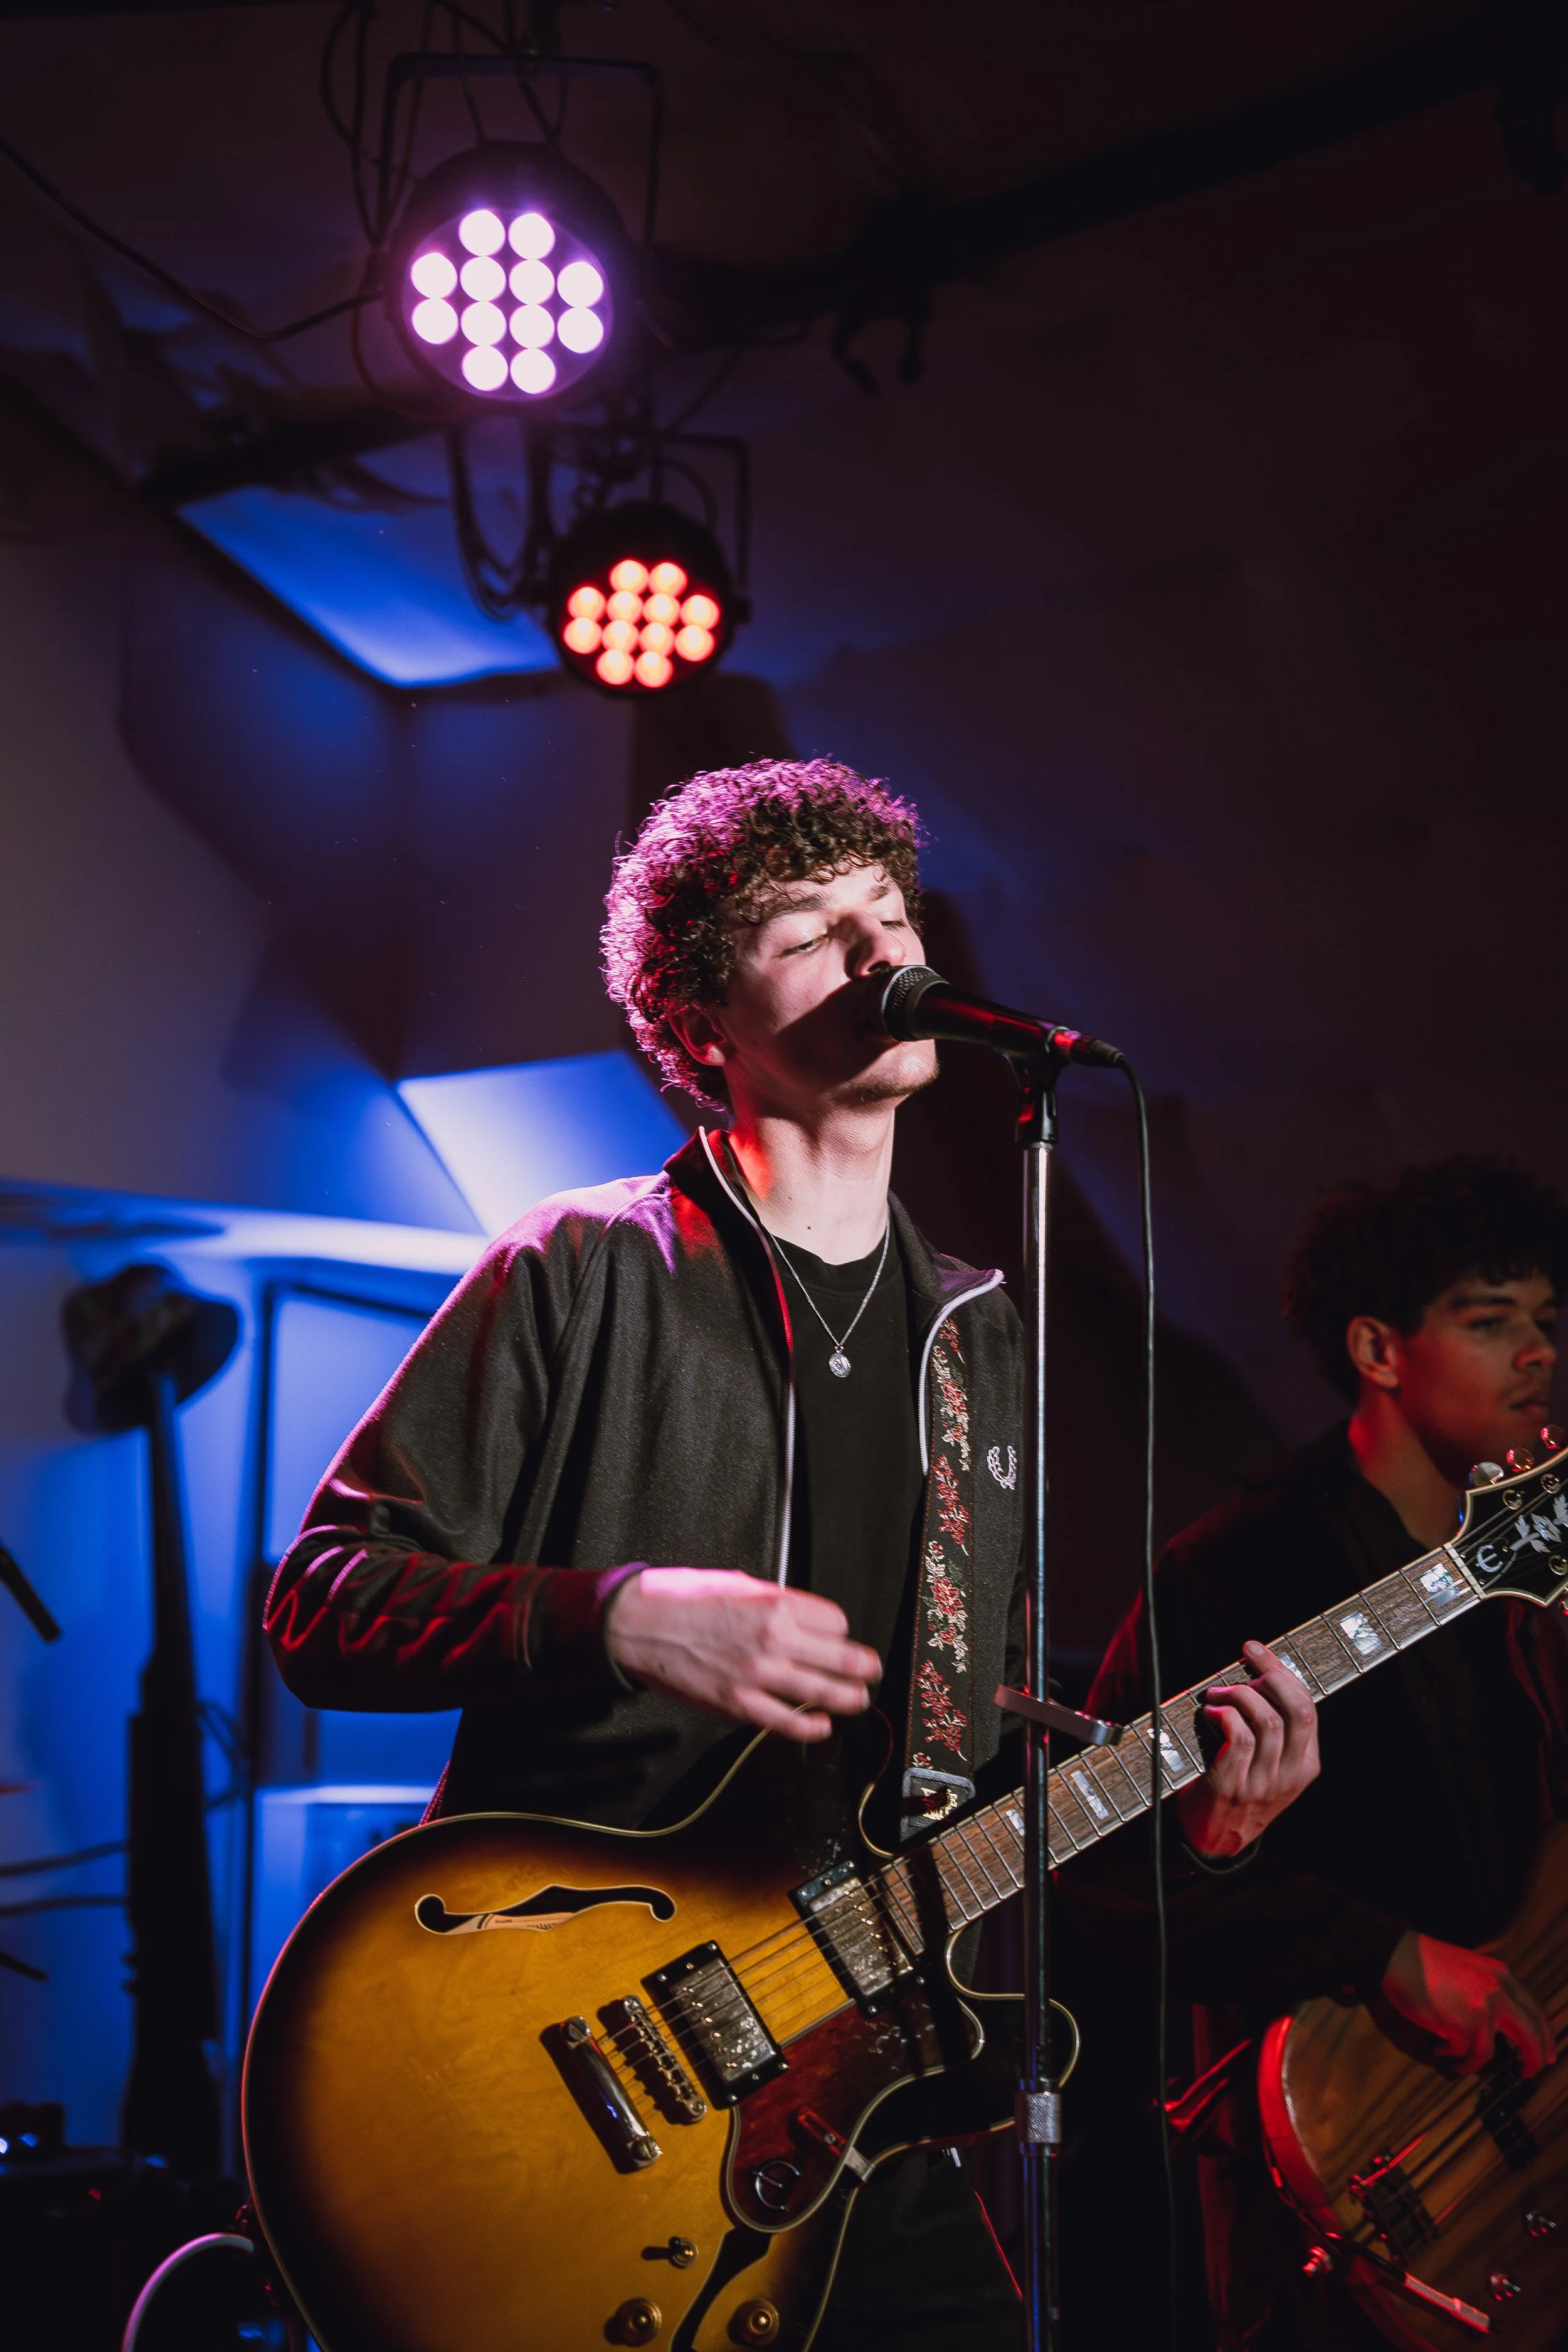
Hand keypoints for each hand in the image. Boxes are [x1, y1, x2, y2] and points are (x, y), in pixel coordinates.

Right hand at [604, 1568, 881, 1742]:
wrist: (639, 1625)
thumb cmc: (684, 1598)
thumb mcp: (739, 1583)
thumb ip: (775, 1601)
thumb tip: (801, 1617)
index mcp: (775, 1604)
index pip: (835, 1622)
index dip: (839, 1631)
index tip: (835, 1636)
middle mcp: (774, 1638)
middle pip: (842, 1657)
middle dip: (862, 1666)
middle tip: (871, 1670)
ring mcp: (758, 1674)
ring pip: (824, 1691)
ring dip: (849, 1697)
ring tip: (858, 1699)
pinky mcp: (738, 1703)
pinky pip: (786, 1721)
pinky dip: (810, 1727)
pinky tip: (821, 1726)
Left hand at [1173, 1641, 1319, 1857]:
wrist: (1214, 1840)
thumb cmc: (1239, 1790)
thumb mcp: (1272, 1767)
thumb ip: (1275, 1732)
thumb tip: (1258, 1676)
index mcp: (1306, 1766)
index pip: (1307, 1708)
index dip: (1283, 1672)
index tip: (1258, 1651)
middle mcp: (1290, 1774)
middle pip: (1297, 1710)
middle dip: (1270, 1674)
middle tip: (1244, 1661)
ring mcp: (1263, 1782)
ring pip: (1266, 1720)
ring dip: (1238, 1694)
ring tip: (1217, 1693)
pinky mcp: (1233, 1786)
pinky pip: (1238, 1738)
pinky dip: (1224, 1715)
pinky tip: (1211, 1712)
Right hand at [1381, 1930, 1556, 2074]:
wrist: (1395, 1955)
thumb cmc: (1424, 1962)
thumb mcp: (1468, 1967)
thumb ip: (1488, 1988)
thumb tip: (1499, 2022)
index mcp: (1500, 1974)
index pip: (1534, 2010)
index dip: (1545, 2036)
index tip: (1548, 2054)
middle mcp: (1497, 1991)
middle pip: (1529, 2035)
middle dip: (1534, 2059)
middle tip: (1529, 2074)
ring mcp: (1482, 2008)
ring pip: (1489, 2053)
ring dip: (1472, 2063)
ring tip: (1455, 2060)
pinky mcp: (1463, 2024)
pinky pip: (1464, 2055)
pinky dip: (1451, 2057)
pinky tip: (1437, 2049)